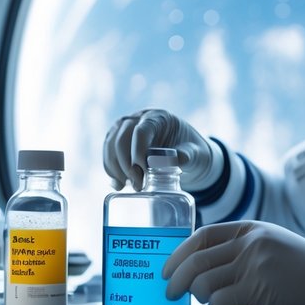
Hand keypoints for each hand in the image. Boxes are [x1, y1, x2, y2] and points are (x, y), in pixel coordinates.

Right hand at [103, 108, 218, 190]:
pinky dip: (110, 169)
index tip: (143, 173)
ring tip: (127, 186)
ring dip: (115, 168)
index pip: (141, 131)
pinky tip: (118, 184)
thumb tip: (179, 158)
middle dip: (126, 164)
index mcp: (158, 118)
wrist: (185, 152)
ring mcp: (126, 128)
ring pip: (111, 145)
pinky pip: (108, 153)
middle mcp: (139, 118)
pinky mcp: (118, 139)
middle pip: (121, 138)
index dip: (138, 151)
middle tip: (138, 185)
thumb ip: (188, 154)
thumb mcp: (196, 152)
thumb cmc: (191, 150)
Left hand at [163, 220, 304, 304]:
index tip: (167, 269)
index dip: (179, 254)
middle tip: (170, 293)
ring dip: (198, 296)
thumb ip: (242, 249)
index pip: (202, 236)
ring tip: (206, 303)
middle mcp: (249, 243)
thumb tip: (205, 268)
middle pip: (197, 260)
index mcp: (249, 229)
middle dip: (176, 279)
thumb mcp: (272, 244)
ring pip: (204, 282)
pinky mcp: (258, 290)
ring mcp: (253, 265)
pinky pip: (219, 301)